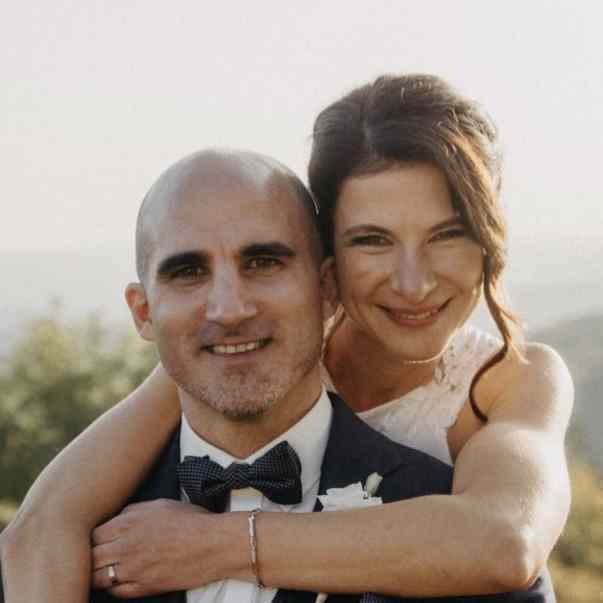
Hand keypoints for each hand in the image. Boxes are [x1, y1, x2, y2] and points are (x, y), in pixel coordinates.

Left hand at [91, 499, 217, 597]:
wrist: (213, 544)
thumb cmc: (191, 521)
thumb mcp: (160, 504)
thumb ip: (133, 511)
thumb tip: (118, 518)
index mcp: (129, 522)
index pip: (93, 534)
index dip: (93, 537)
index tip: (98, 539)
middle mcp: (126, 546)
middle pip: (91, 557)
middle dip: (91, 556)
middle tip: (97, 556)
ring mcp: (133, 569)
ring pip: (98, 578)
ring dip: (99, 574)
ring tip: (106, 569)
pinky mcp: (144, 587)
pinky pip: (116, 593)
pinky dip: (114, 587)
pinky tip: (121, 580)